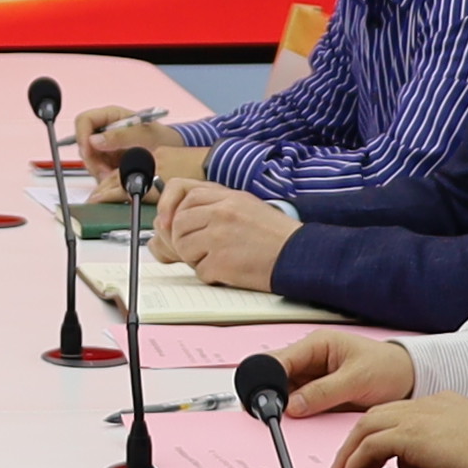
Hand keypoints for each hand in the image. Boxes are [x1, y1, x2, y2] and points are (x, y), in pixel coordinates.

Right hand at [65, 106, 185, 185]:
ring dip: (98, 170)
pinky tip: (115, 177)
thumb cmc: (161, 138)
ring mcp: (105, 145)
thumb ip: (118, 136)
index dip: (82, 135)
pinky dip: (104, 176)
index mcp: (110, 116)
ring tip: (113, 176)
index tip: (88, 151)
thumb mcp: (141, 135)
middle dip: (92, 159)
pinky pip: (97, 169)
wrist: (173, 152)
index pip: (84, 121)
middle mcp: (105, 130)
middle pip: (83, 143)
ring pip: (89, 159)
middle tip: (104, 171)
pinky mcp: (108, 160)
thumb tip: (93, 140)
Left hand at [155, 175, 295, 289]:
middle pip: (178, 224)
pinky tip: (231, 270)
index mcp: (228, 196)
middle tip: (199, 250)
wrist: (301, 255)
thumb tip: (166, 230)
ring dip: (196, 259)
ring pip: (183, 248)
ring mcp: (219, 236)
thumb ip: (210, 210)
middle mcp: (221, 212)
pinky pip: (200, 271)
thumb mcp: (245, 207)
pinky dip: (212, 275)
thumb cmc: (274, 235)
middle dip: (182, 240)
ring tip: (220, 259)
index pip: (183, 192)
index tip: (167, 222)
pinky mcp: (221, 261)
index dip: (171, 208)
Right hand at [276, 330, 417, 417]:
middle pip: (277, 376)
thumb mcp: (357, 380)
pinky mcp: (319, 393)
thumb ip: (323, 392)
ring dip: (284, 405)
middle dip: (272, 393)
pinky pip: (299, 403)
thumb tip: (294, 404)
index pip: (281, 359)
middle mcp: (311, 359)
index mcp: (317, 344)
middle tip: (274, 413)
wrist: (408, 380)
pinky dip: (296, 413)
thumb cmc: (388, 368)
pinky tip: (300, 419)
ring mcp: (313, 377)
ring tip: (289, 417)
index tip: (265, 400)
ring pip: (284, 392)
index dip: (268, 379)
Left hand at [341, 391, 467, 467]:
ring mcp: (415, 416)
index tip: (368, 451)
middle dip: (356, 440)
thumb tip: (410, 466)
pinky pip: (371, 445)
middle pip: (375, 416)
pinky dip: (359, 460)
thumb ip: (433, 447)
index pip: (396, 413)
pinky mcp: (410, 434)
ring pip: (367, 426)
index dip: (377, 431)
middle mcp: (423, 404)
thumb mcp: (459, 444)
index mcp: (437, 403)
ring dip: (352, 450)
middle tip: (346, 463)